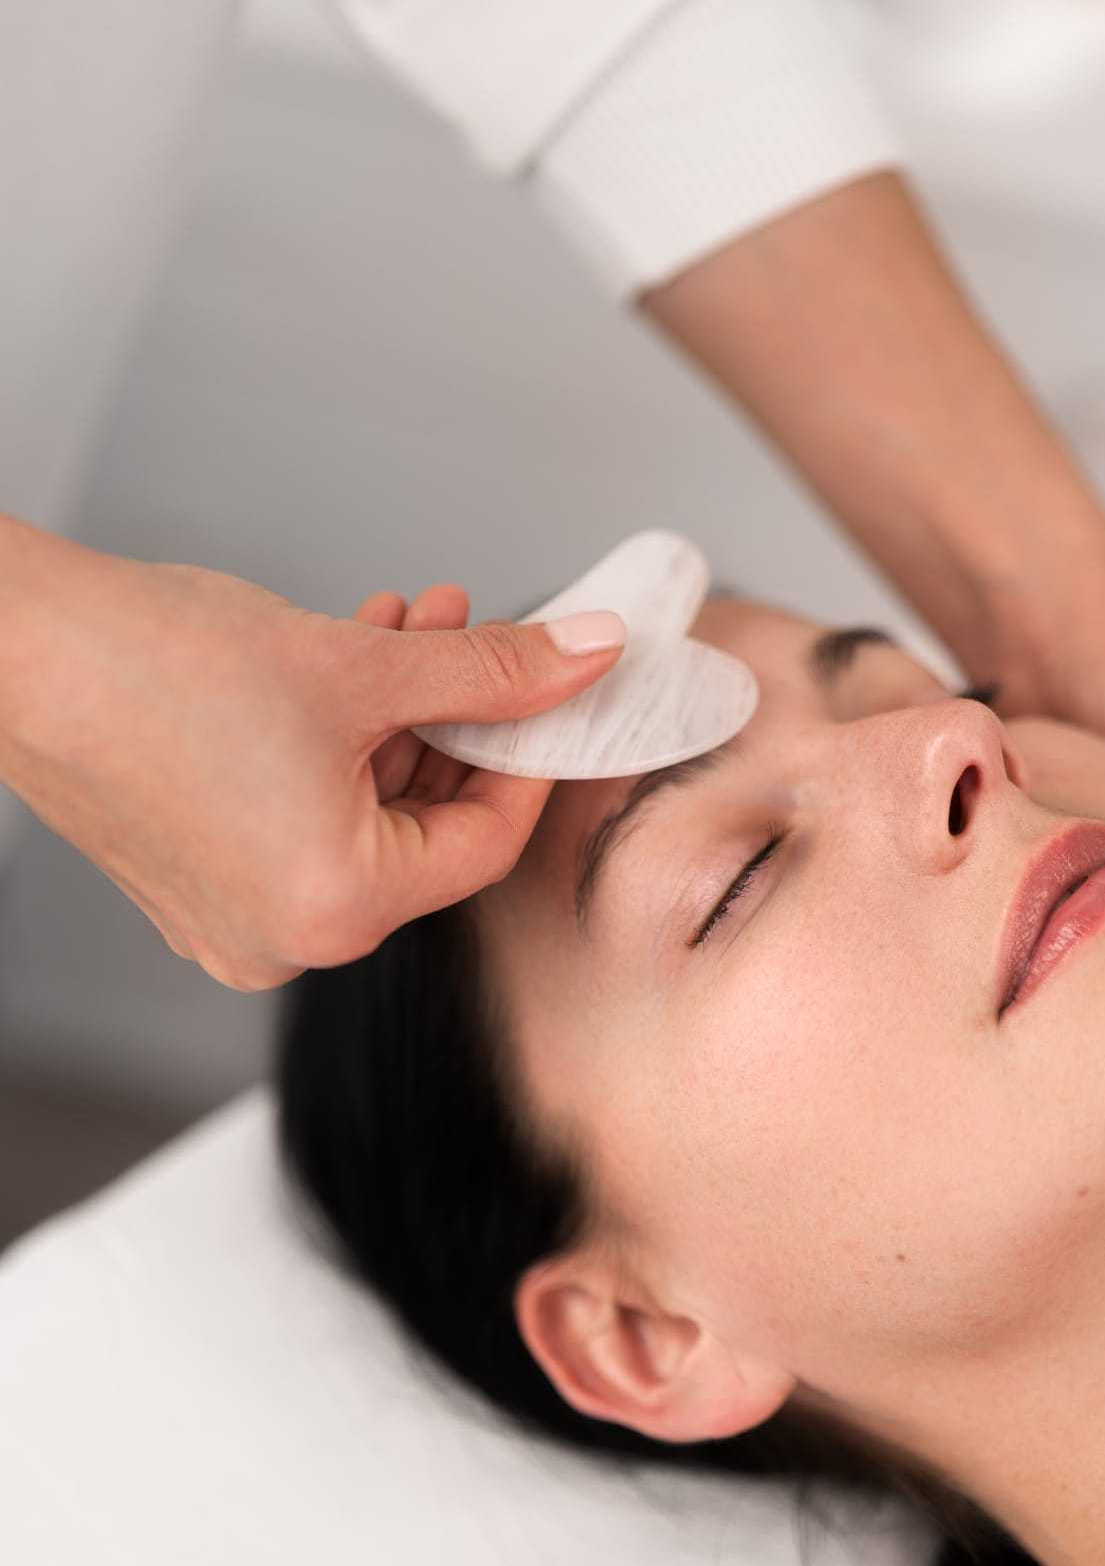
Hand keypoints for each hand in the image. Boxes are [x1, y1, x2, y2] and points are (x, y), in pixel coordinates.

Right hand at [2, 549, 623, 989]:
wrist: (12, 647)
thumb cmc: (153, 667)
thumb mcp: (364, 665)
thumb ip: (494, 672)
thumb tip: (586, 657)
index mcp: (334, 913)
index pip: (485, 844)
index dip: (530, 755)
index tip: (553, 692)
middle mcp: (283, 940)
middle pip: (423, 832)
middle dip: (457, 721)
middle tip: (475, 634)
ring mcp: (233, 916)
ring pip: (363, 816)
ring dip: (399, 720)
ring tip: (412, 625)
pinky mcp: (195, 881)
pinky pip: (302, 820)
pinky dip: (336, 749)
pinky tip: (351, 662)